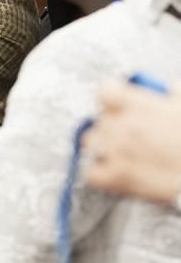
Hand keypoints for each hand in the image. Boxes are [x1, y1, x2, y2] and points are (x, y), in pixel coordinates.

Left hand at [82, 82, 180, 204]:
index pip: (106, 91)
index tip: (117, 104)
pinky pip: (91, 173)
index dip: (112, 98)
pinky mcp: (117, 177)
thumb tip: (171, 85)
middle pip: (98, 119)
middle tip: (127, 133)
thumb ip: (176, 92)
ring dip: (101, 146)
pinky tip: (111, 173)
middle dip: (110, 126)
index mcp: (137, 105)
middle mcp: (121, 125)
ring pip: (90, 143)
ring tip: (118, 152)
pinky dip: (99, 174)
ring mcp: (116, 151)